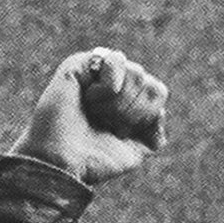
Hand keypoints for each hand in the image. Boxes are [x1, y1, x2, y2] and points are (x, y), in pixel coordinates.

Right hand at [13, 48, 167, 184]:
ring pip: (136, 71)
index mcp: (126, 101)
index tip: (119, 132)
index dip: (146, 114)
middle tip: (105, 124)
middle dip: (132, 111)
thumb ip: (153, 134)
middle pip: (148, 82)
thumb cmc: (92, 160)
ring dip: (119, 103)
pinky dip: (109, 86)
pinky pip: (116, 60)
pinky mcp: (79, 64)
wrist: (63, 162)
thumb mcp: (133, 152)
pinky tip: (89, 98)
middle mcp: (113, 83)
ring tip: (95, 113)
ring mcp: (96, 72)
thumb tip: (160, 113)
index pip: (157, 91)